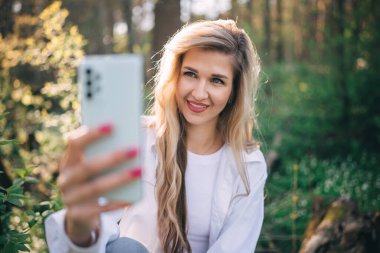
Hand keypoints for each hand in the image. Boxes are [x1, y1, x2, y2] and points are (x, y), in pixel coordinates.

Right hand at [57, 124, 140, 246]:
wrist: (79, 214)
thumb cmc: (93, 181)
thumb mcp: (93, 167)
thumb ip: (104, 153)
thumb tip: (132, 137)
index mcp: (68, 161)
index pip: (74, 143)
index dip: (91, 134)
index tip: (112, 125)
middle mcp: (65, 179)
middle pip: (88, 166)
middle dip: (113, 157)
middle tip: (136, 149)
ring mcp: (69, 198)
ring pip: (96, 188)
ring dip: (120, 178)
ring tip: (140, 171)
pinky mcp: (77, 215)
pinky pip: (101, 208)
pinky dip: (118, 202)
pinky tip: (134, 197)